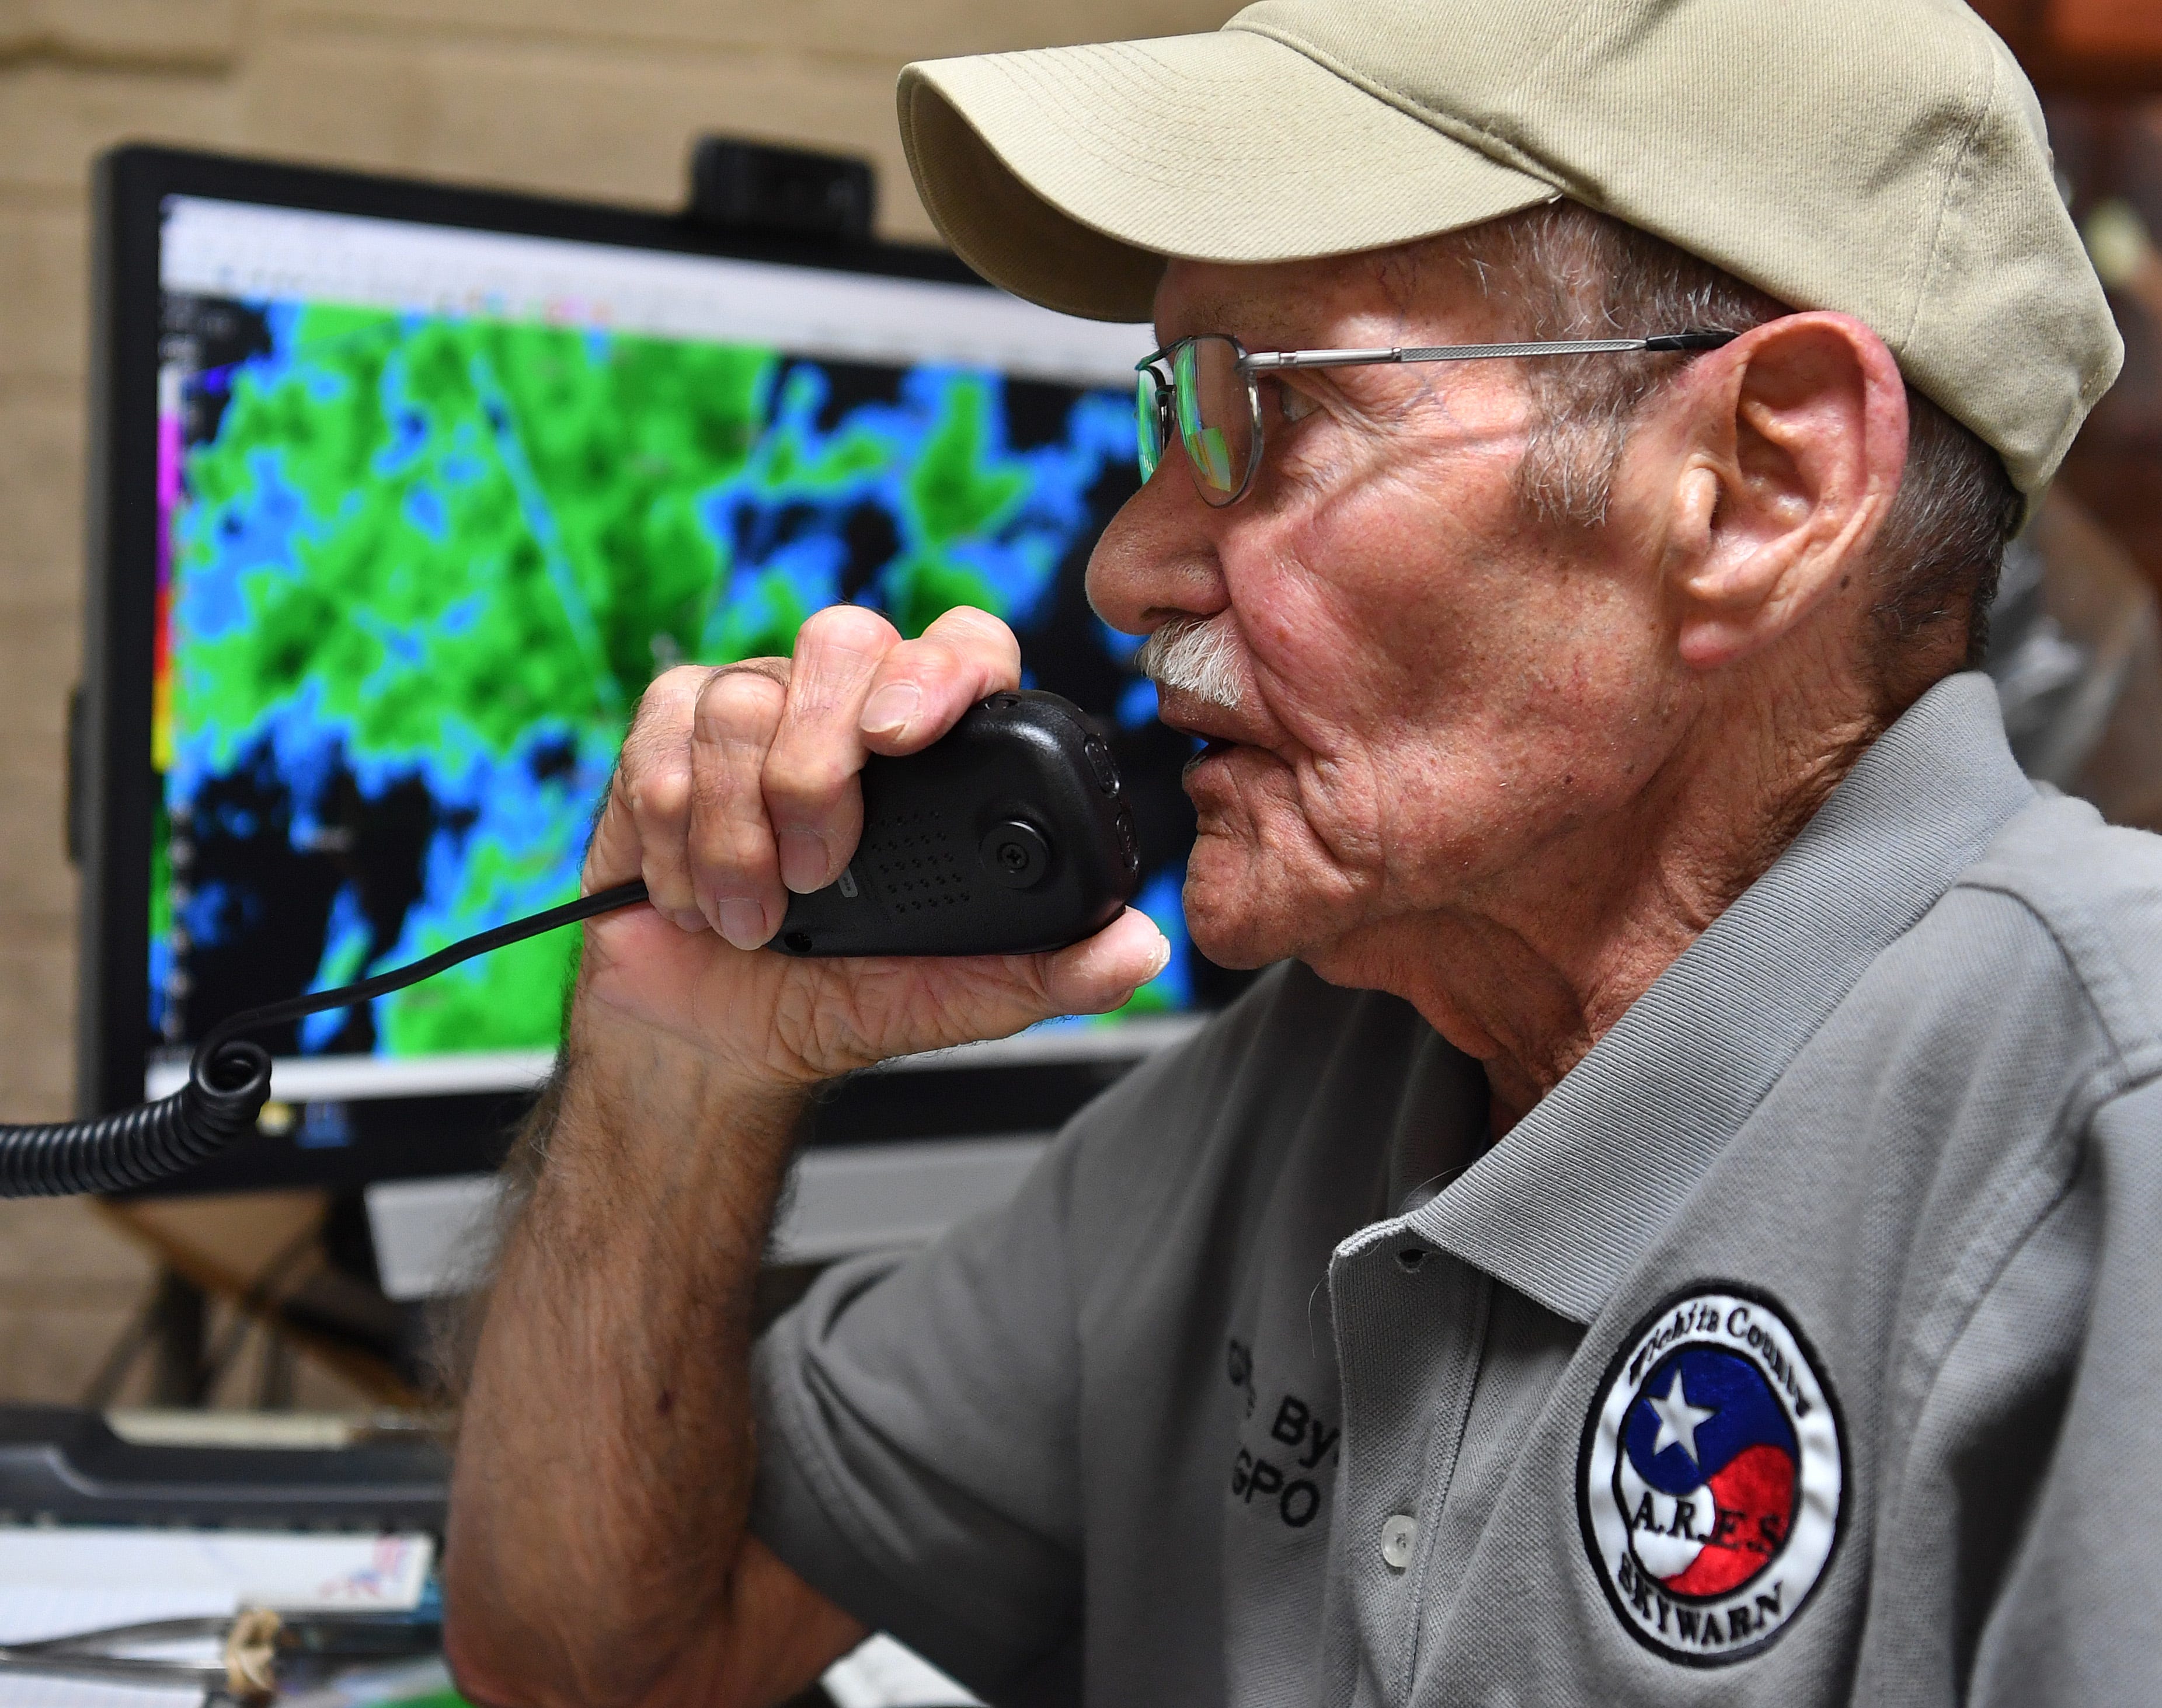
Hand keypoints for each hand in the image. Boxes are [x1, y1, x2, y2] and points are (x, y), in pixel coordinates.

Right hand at [577, 604, 1169, 1086]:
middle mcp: (848, 706)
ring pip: (743, 700)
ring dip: (740, 830)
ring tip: (755, 919)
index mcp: (937, 749)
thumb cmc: (835, 998)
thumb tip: (1138, 946)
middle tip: (815, 872)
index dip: (937, 670)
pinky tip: (695, 897)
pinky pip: (664, 737)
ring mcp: (755, 708)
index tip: (902, 738)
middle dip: (819, 761)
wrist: (714, 1039)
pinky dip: (677, 835)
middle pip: (843, 640)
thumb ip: (1042, 971)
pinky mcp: (667, 732)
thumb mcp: (948, 998)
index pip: (961, 647)